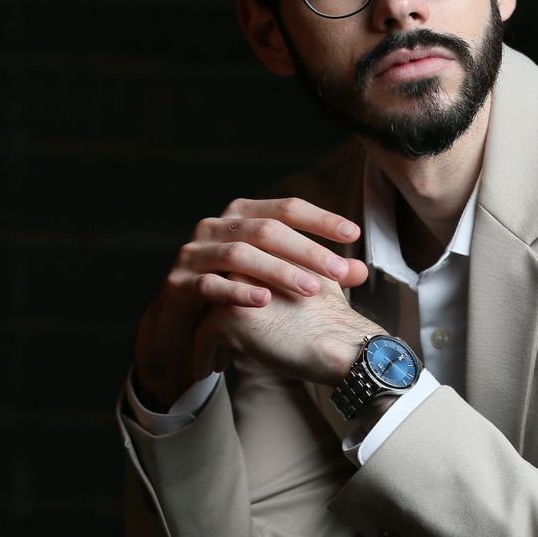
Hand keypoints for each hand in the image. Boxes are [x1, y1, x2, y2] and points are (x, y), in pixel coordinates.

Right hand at [132, 197, 368, 407]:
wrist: (181, 328)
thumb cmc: (236, 295)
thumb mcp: (277, 280)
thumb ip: (315, 274)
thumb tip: (360, 271)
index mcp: (241, 215)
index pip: (286, 208)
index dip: (320, 219)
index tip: (353, 234)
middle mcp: (214, 227)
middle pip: (266, 229)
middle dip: (307, 250)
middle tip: (339, 272)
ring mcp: (192, 254)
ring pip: (239, 255)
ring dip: (278, 271)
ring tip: (311, 290)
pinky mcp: (177, 285)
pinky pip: (209, 285)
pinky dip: (238, 292)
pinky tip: (265, 302)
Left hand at [192, 273, 385, 389]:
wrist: (342, 344)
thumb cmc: (334, 318)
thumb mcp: (318, 278)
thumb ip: (297, 268)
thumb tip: (288, 276)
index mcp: (266, 248)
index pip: (233, 269)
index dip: (230, 294)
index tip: (232, 316)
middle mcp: (246, 260)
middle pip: (214, 287)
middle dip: (210, 314)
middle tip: (211, 337)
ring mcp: (234, 287)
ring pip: (203, 312)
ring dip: (203, 336)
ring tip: (211, 356)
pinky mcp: (228, 317)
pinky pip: (202, 338)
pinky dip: (202, 356)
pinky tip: (207, 371)